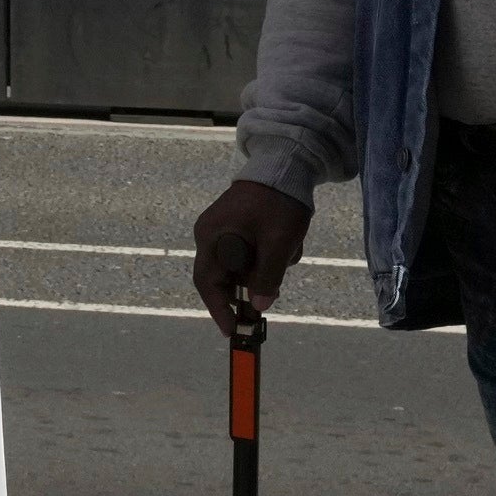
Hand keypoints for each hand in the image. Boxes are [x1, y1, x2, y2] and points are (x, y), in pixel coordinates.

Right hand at [191, 178, 312, 334]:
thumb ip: (266, 277)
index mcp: (211, 237)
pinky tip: (286, 243)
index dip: (219, 309)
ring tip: (288, 251)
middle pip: (223, 276)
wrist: (286, 165)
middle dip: (250, 285)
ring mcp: (222, 230)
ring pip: (240, 266)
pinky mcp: (236, 226)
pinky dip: (267, 256)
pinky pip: (247, 253)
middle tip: (272, 291)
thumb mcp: (277, 243)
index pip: (207, 283)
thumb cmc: (278, 203)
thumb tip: (258, 307)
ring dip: (264, 268)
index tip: (233, 331)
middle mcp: (210, 235)